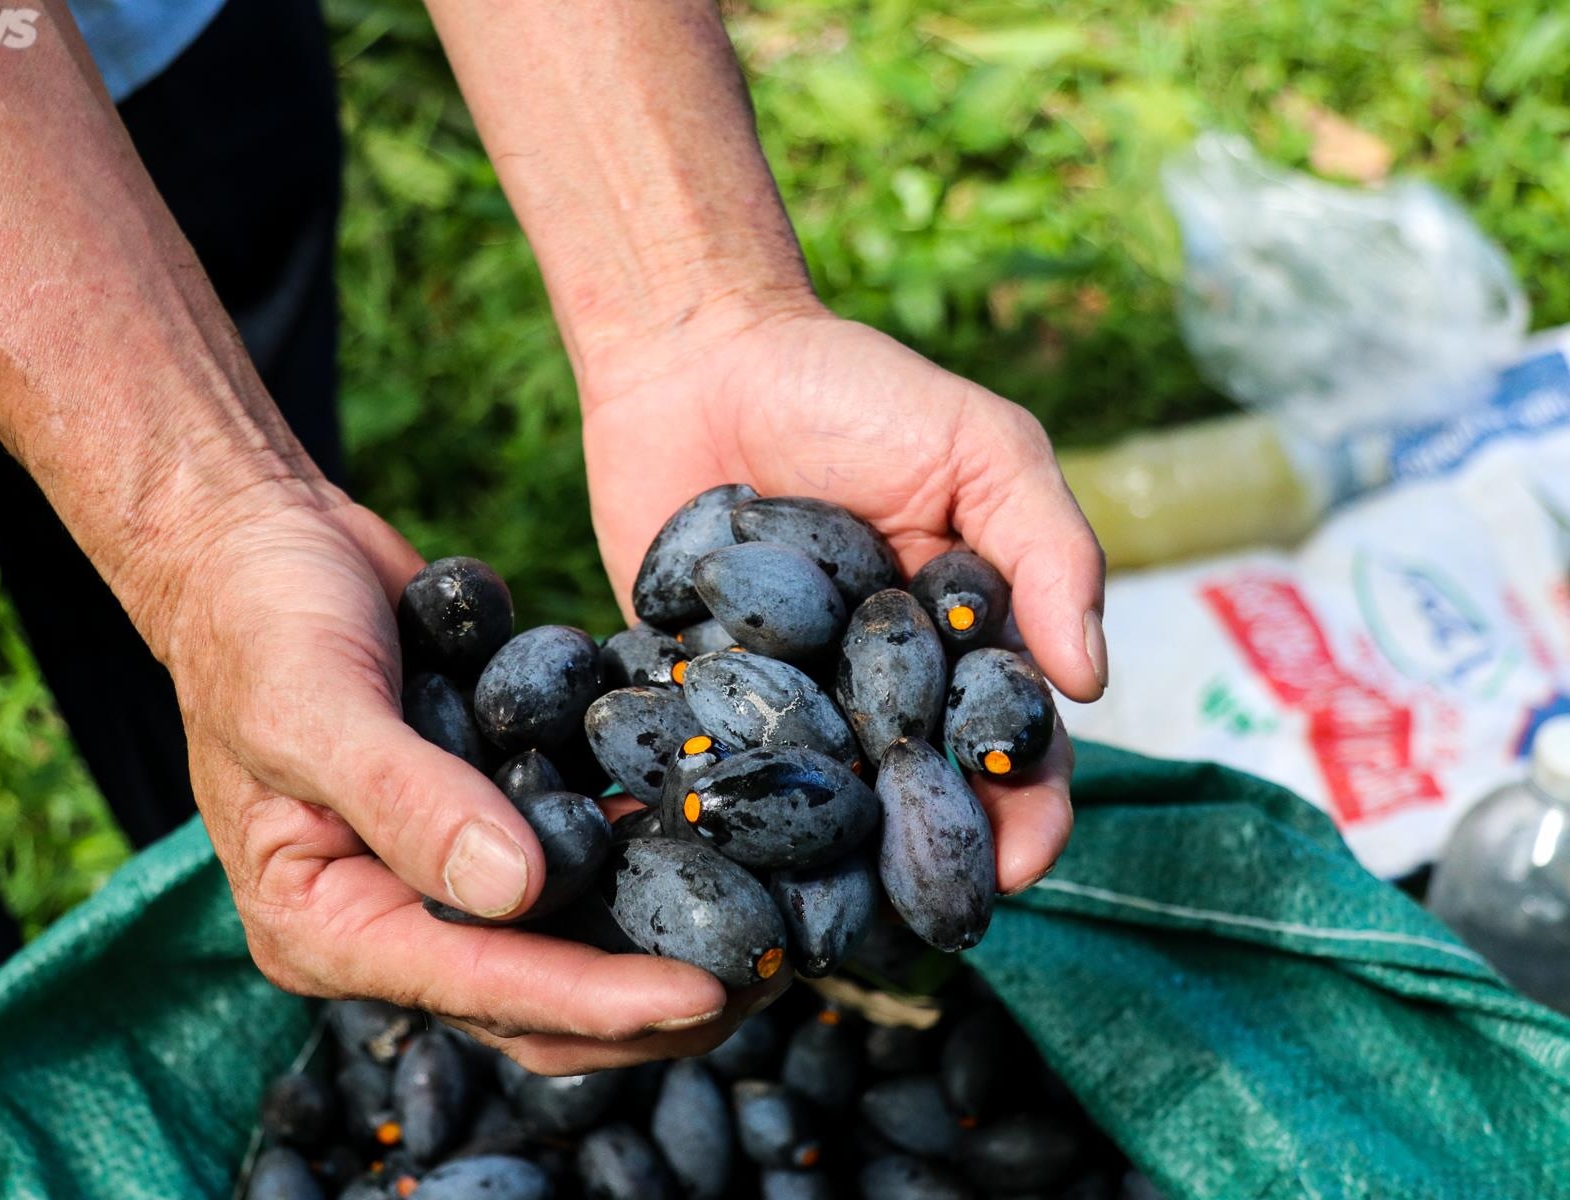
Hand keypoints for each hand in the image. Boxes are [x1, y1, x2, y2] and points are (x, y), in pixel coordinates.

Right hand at [153, 492, 774, 1072]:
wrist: (260, 542)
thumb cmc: (258, 621)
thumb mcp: (312, 704)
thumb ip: (410, 798)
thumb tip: (518, 890)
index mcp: (326, 924)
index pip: (478, 984)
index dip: (595, 996)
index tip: (705, 994)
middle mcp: (389, 916)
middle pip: (538, 995)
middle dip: (649, 997)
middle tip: (768, 976)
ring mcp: (441, 868)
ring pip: (569, 935)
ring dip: (662, 932)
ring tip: (773, 921)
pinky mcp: (487, 811)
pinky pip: (575, 852)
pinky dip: (643, 851)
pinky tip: (726, 832)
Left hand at [582, 301, 1106, 894]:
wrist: (700, 351)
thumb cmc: (854, 388)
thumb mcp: (979, 446)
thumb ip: (1047, 549)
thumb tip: (1092, 682)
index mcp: (960, 641)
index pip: (1008, 744)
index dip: (1027, 808)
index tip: (1022, 862)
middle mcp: (876, 684)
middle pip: (916, 796)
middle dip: (929, 864)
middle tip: (923, 928)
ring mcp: (785, 695)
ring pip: (818, 805)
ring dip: (826, 867)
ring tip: (824, 924)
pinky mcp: (693, 691)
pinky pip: (712, 767)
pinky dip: (716, 815)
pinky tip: (719, 863)